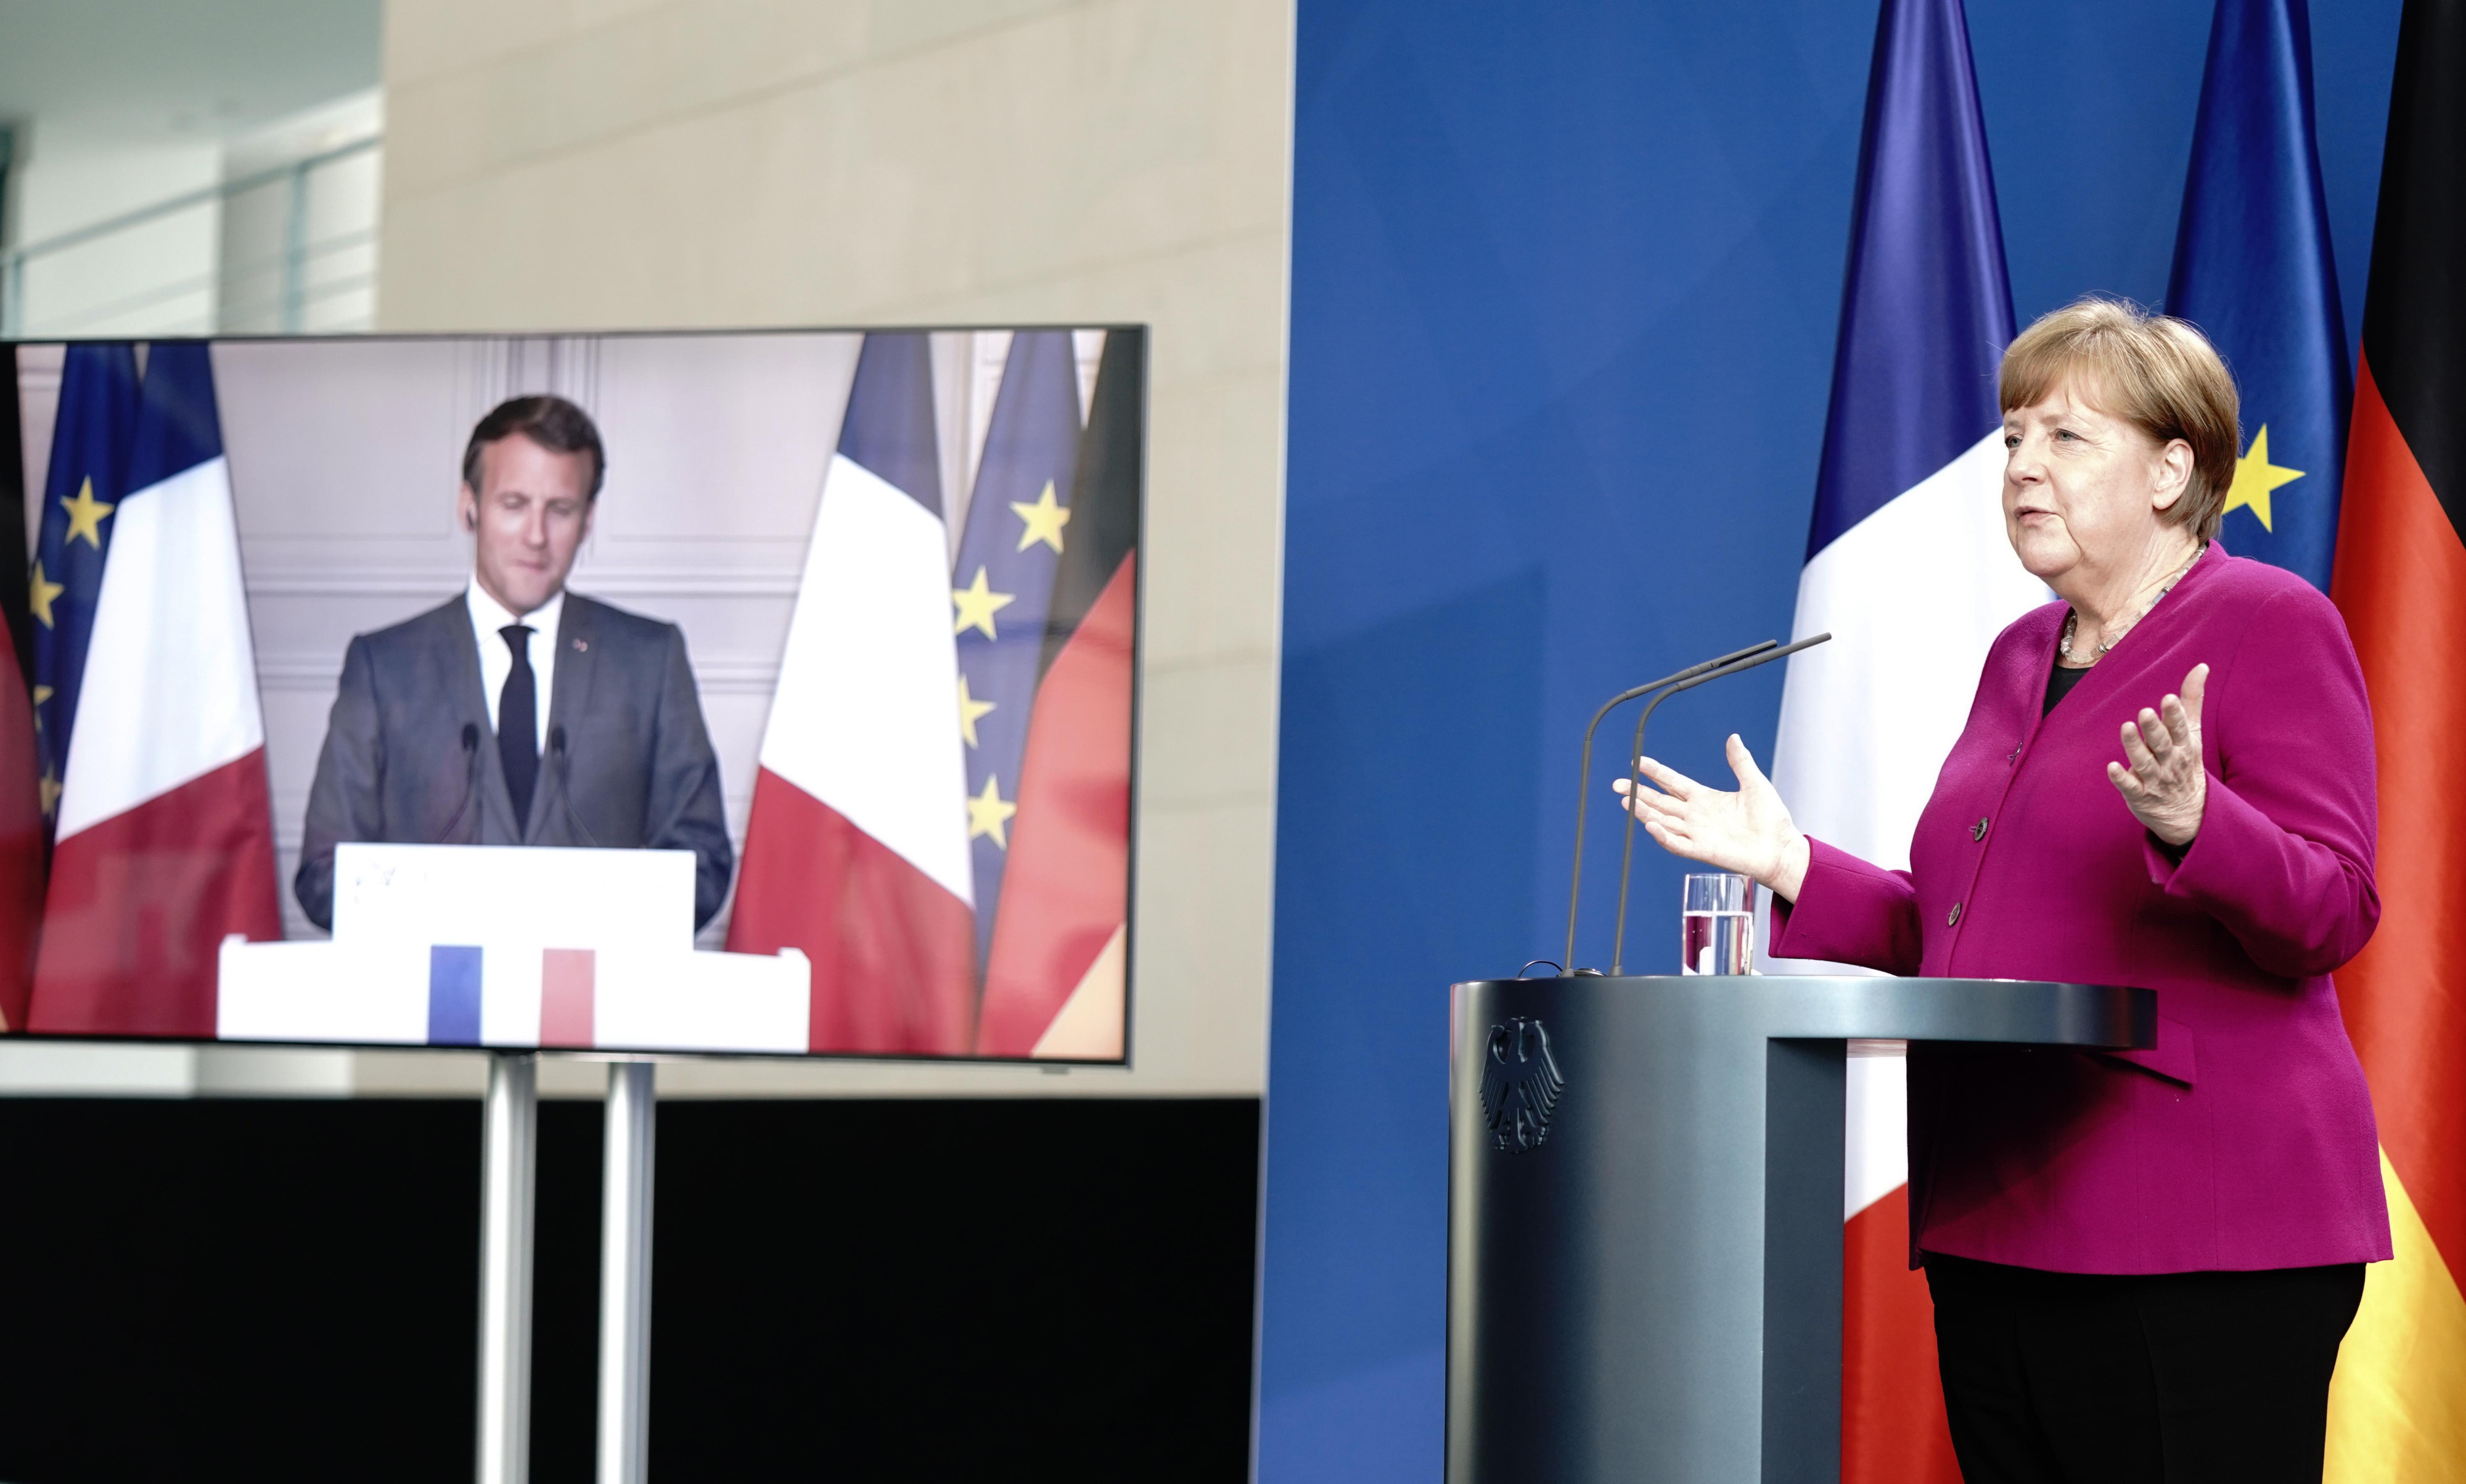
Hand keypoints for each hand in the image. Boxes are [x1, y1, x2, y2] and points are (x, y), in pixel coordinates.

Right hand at [1614, 733, 1810, 900]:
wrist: (1781, 848)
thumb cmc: (1771, 819)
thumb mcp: (1755, 784)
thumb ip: (1740, 762)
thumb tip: (1733, 737)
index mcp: (1706, 798)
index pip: (1673, 783)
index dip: (1656, 773)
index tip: (1638, 762)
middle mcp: (1697, 816)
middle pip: (1660, 802)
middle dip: (1638, 793)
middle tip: (1617, 785)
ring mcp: (1698, 834)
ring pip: (1664, 821)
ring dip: (1645, 813)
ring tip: (1627, 801)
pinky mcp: (1704, 851)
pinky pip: (1678, 844)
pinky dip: (1664, 836)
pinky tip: (1651, 825)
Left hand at [2109, 662, 2208, 846]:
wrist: (2190, 812)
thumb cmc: (2185, 763)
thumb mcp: (2192, 733)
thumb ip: (2191, 700)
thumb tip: (2201, 666)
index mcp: (2183, 745)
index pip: (2180, 728)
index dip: (2174, 714)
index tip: (2167, 698)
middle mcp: (2170, 762)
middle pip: (2162, 744)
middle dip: (2154, 729)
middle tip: (2145, 712)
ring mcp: (2155, 780)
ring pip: (2144, 763)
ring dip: (2135, 747)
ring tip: (2126, 728)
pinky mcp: (2139, 795)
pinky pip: (2130, 787)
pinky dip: (2121, 778)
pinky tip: (2111, 767)